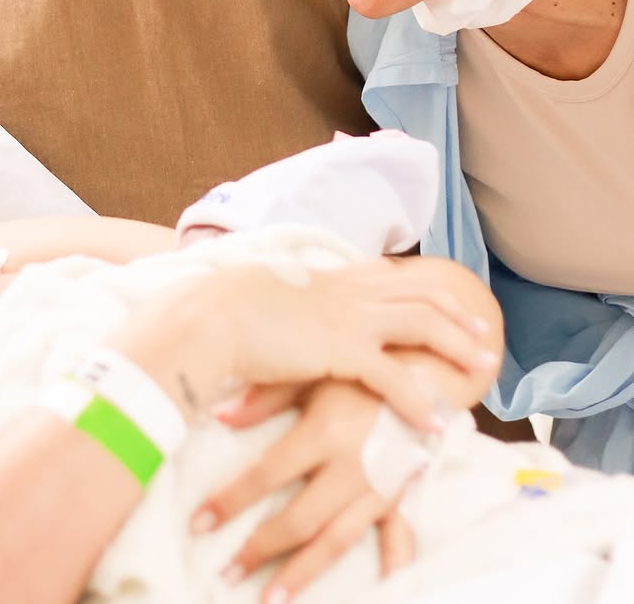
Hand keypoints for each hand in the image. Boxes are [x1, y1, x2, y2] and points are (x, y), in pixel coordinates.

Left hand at [191, 380, 418, 599]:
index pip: (267, 475)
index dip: (231, 501)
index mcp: (324, 431)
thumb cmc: (359, 368)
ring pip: (337, 540)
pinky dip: (389, 567)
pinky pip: (396, 539)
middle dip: (260, 550)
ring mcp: (379, 486)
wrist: (426, 367)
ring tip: (273, 599)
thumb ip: (266, 397)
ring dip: (304, 573)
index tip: (199, 524)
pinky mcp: (403, 494)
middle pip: (299, 520)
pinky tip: (378, 592)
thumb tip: (219, 415)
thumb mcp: (312, 374)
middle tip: (227, 575)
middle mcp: (351, 465)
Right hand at [225, 258, 495, 430]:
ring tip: (482, 370)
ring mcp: (348, 317)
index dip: (425, 289)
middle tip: (486, 335)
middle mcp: (347, 291)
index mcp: (330, 278)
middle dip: (458, 315)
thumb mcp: (269, 298)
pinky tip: (436, 421)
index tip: (449, 302)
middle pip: (420, 295)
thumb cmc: (228, 312)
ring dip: (457, 347)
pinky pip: (395, 377)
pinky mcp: (342, 350)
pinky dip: (419, 400)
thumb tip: (291, 314)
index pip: (391, 277)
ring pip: (422, 324)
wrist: (212, 316)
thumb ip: (292, 305)